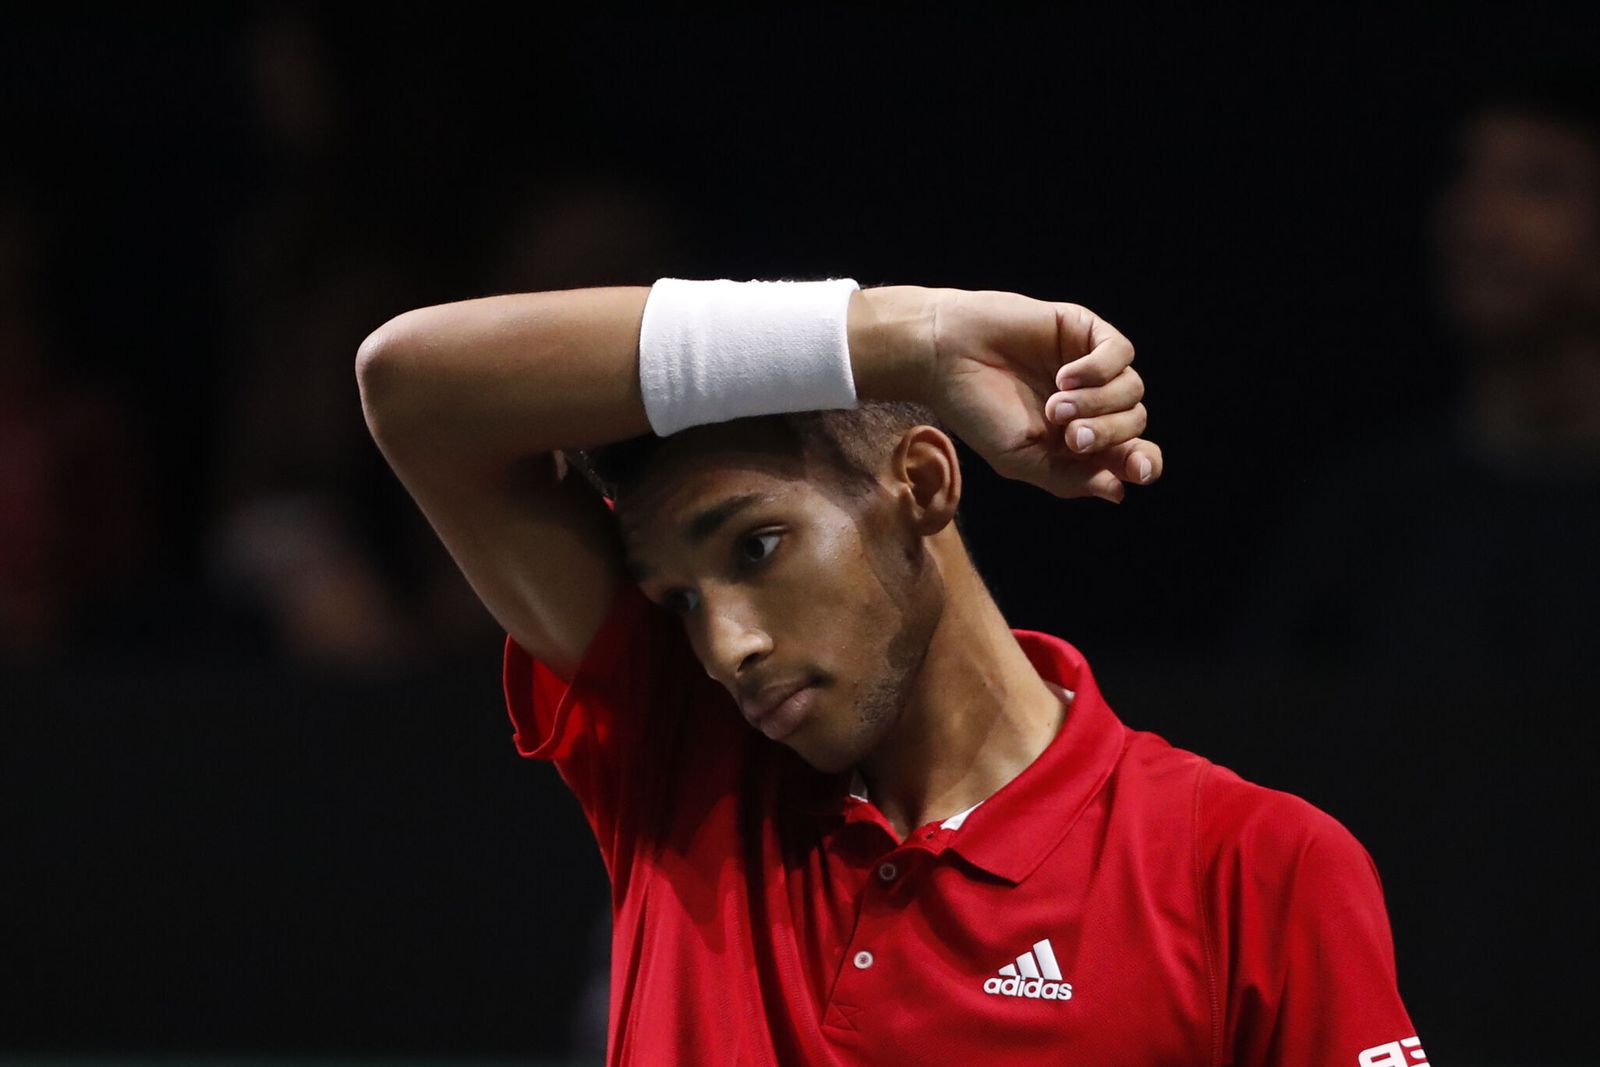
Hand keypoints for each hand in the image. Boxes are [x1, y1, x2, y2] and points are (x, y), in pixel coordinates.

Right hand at [927, 289, 1161, 501]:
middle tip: (1069, 435)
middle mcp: (1093, 403)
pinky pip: (1120, 352)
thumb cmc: (976, 411)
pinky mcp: (1084, 331)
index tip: (1136, 470)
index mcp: (1080, 440)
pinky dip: (1100, 369)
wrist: (945, 357)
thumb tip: (1119, 492)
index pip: (1134, 455)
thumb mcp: (1019, 459)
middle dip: (1108, 434)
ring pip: (1132, 390)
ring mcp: (1092, 366)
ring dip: (1098, 403)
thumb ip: (1068, 478)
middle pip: (1134, 423)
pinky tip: (1063, 376)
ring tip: (1054, 405)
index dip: (1145, 463)